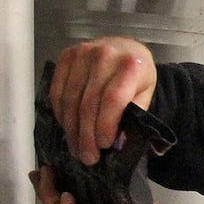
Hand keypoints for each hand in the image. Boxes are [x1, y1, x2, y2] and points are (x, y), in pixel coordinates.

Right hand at [51, 36, 157, 165]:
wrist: (124, 47)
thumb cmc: (136, 74)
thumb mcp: (145, 92)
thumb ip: (134, 115)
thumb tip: (118, 144)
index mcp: (131, 65)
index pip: (113, 100)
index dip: (105, 125)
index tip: (103, 146)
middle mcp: (105, 55)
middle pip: (89, 103)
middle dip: (86, 135)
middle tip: (87, 157)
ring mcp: (82, 53)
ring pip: (71, 99)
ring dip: (71, 129)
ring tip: (76, 148)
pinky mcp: (66, 55)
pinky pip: (58, 91)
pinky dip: (61, 113)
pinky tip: (68, 127)